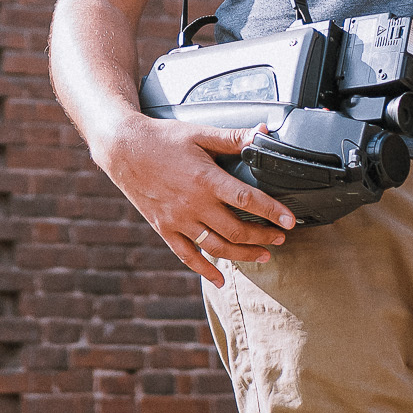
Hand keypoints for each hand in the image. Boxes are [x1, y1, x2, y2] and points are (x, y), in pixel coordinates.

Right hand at [94, 114, 294, 286]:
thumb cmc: (162, 139)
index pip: (246, 199)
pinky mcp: (164, 229)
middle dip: (262, 237)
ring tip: (262, 256)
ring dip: (242, 255)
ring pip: (216, 247)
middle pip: (235, 229)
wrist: (123, 149)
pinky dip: (204, 270)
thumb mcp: (199, 133)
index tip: (290, 222)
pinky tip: (219, 280)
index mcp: (205, 179)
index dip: (271, 212)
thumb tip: (263, 133)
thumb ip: (233, 137)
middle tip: (280, 239)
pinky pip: (187, 256)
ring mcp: (177, 220)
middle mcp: (192, 204)